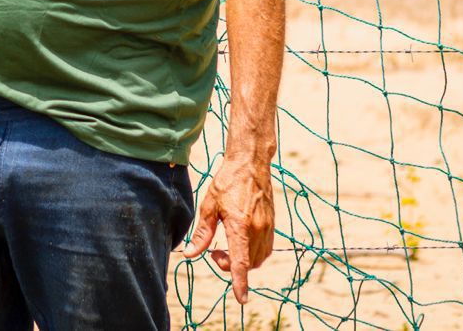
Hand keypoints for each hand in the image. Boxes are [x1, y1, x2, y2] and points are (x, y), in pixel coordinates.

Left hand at [183, 157, 274, 303]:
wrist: (250, 163)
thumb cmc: (227, 182)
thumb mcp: (209, 206)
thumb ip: (202, 234)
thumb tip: (190, 254)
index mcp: (240, 226)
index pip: (241, 262)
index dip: (240, 282)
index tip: (241, 299)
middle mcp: (258, 229)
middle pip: (248, 263)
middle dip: (231, 266)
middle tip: (215, 253)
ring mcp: (268, 227)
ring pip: (258, 259)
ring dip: (243, 261)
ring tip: (226, 247)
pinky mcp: (272, 224)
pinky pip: (266, 249)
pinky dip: (254, 254)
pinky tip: (241, 242)